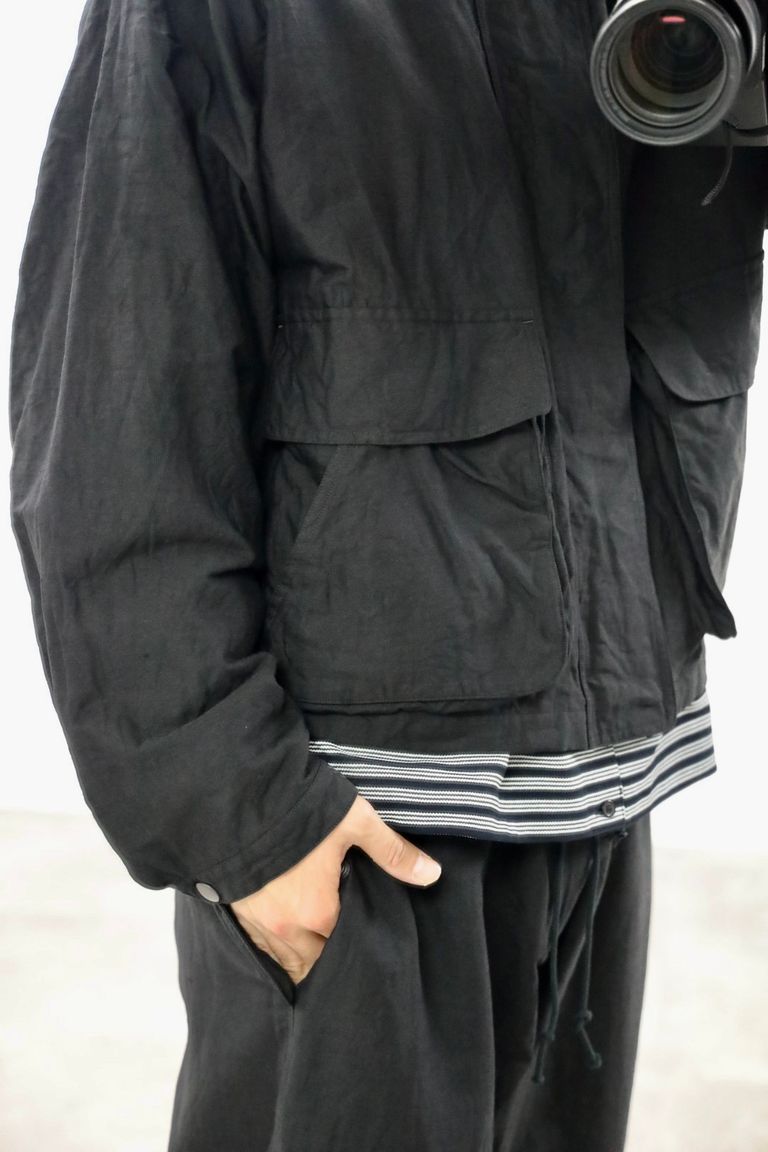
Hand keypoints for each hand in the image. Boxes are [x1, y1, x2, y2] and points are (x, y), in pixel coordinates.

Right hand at [227, 794, 441, 983]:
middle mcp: (286, 929)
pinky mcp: (236, 913)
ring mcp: (257, 924)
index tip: (366, 931)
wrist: (239, 795)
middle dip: (330, 952)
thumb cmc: (299, 809)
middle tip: (345, 936)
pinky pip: (262, 946)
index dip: (358, 940)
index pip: (346, 948)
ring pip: (287, 958)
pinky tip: (286, 930)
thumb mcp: (354, 822)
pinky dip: (276, 944)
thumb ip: (392, 852)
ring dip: (302, 953)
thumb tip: (432, 876)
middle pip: (315, 959)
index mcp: (319, 915)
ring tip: (318, 939)